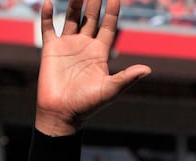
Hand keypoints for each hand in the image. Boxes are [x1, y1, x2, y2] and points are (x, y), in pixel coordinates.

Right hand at [35, 0, 152, 135]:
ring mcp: (67, 46)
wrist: (62, 114)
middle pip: (91, 18)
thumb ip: (127, 78)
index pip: (108, 26)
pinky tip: (48, 2)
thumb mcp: (110, 90)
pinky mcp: (51, 50)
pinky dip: (48, 15)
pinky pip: (49, 28)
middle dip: (94, 2)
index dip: (112, 11)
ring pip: (71, 18)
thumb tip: (148, 70)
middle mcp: (84, 46)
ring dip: (74, 3)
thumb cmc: (87, 105)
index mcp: (100, 53)